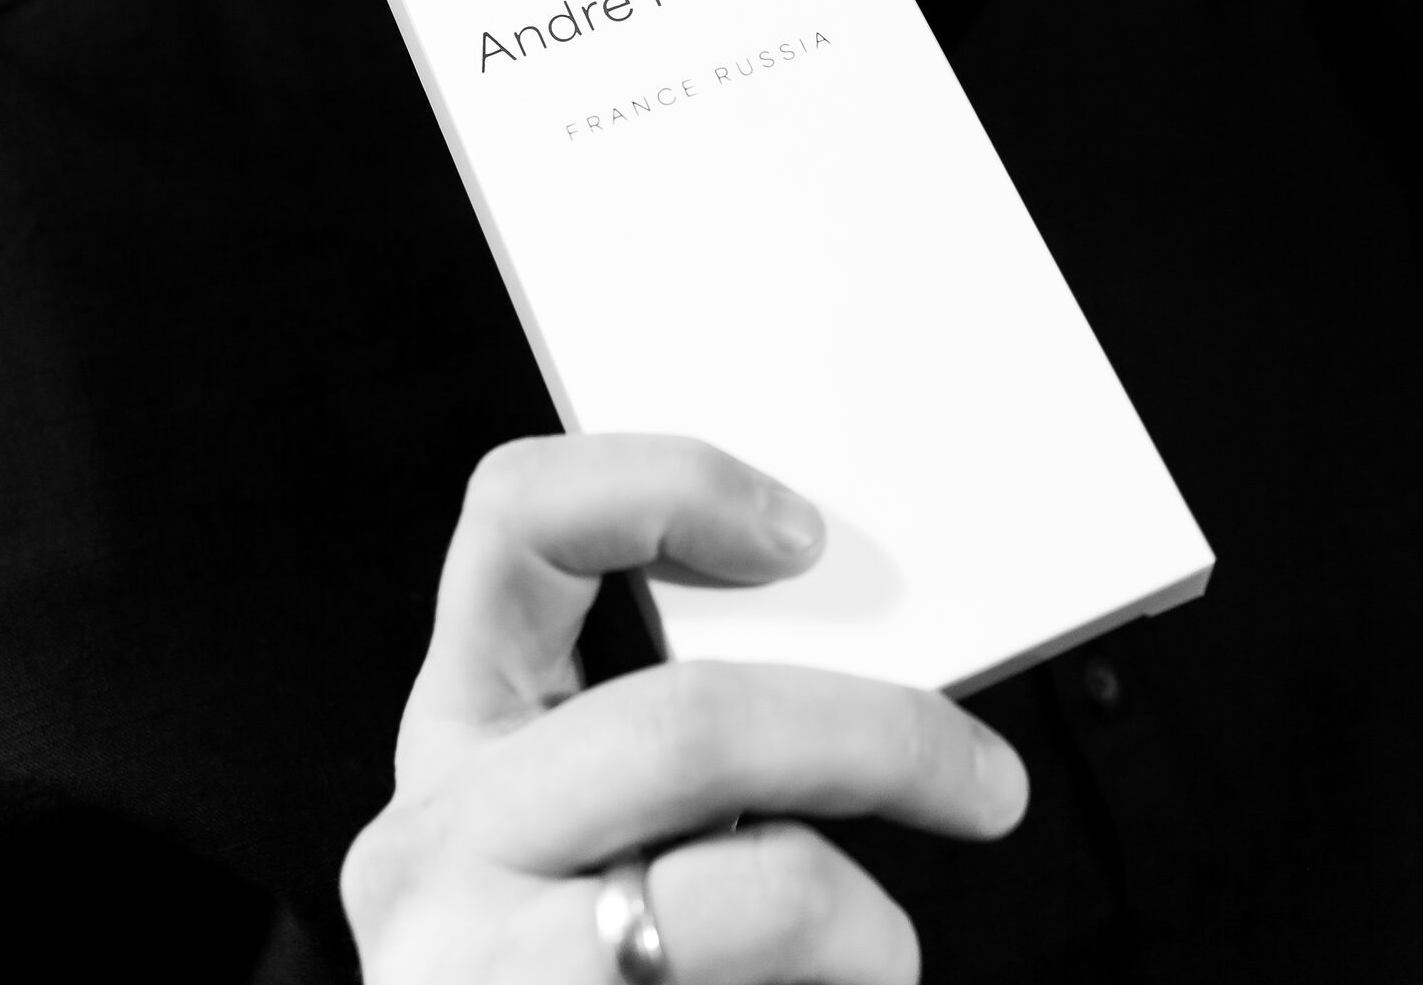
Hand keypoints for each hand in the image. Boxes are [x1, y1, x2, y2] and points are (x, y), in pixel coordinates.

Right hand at [341, 433, 1028, 982]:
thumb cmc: (567, 973)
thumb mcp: (576, 821)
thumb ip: (663, 734)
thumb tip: (854, 663)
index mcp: (456, 730)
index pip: (520, 517)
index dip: (669, 486)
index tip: (801, 536)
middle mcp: (440, 834)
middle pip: (693, 720)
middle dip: (875, 738)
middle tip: (982, 780)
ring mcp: (479, 962)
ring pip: (769, 891)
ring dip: (870, 928)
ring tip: (874, 958)